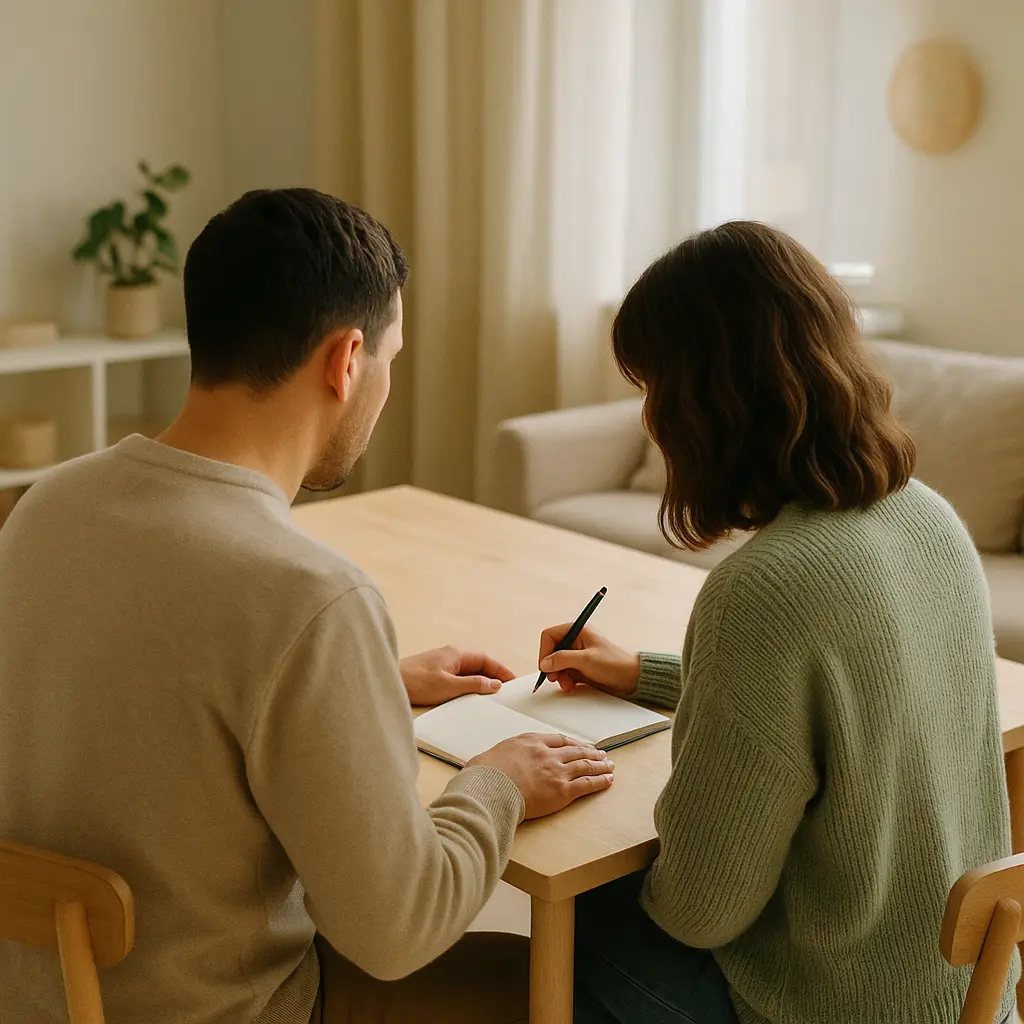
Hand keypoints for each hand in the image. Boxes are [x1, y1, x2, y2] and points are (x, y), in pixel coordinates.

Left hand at [400, 645, 514, 705]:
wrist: (389, 682)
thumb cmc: (415, 682)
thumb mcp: (449, 686)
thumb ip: (474, 684)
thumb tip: (494, 684)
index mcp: (457, 654)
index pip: (486, 660)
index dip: (501, 671)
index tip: (513, 681)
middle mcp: (451, 656)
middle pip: (479, 665)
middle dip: (493, 677)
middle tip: (506, 692)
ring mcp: (442, 665)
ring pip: (469, 672)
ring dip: (480, 683)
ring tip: (492, 697)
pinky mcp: (435, 674)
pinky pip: (459, 678)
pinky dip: (468, 686)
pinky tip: (470, 697)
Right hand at [467, 733, 613, 818]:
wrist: (490, 788)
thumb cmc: (485, 774)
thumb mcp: (493, 755)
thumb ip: (504, 756)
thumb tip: (495, 762)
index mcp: (531, 741)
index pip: (559, 740)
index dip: (573, 743)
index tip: (580, 745)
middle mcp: (547, 753)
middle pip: (576, 750)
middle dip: (591, 752)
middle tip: (602, 754)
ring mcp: (557, 771)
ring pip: (585, 765)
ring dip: (600, 765)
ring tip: (610, 765)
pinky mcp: (562, 790)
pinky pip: (587, 784)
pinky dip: (600, 781)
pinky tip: (608, 779)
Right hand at [537, 624, 639, 697]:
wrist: (632, 677)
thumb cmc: (615, 662)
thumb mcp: (586, 660)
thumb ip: (563, 659)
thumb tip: (545, 663)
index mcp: (577, 630)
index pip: (549, 636)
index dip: (545, 651)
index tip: (546, 666)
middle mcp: (576, 640)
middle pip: (551, 651)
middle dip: (552, 666)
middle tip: (555, 678)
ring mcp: (577, 654)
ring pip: (556, 664)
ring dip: (558, 675)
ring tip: (567, 684)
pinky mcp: (580, 666)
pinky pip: (564, 672)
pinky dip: (565, 679)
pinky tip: (571, 685)